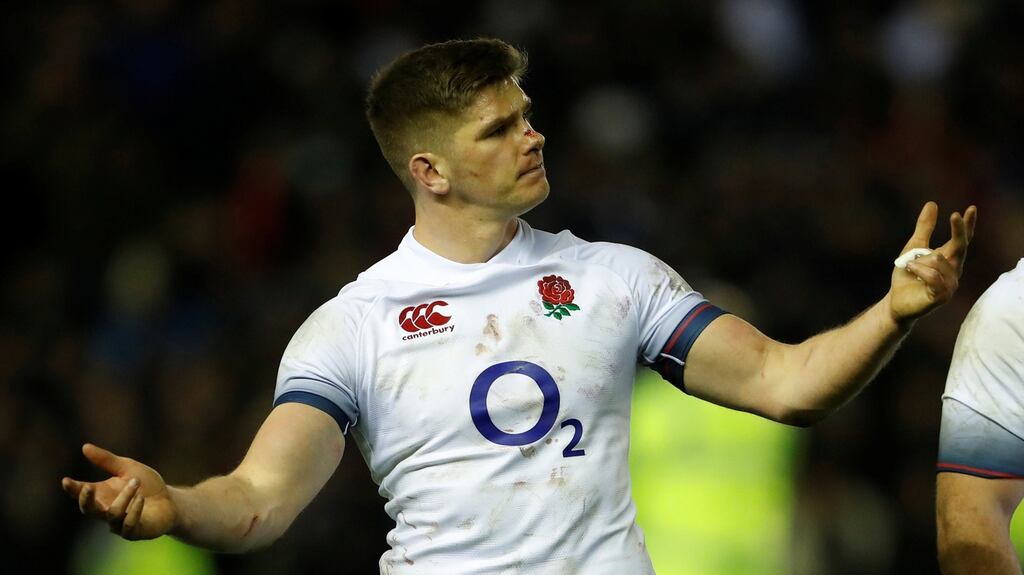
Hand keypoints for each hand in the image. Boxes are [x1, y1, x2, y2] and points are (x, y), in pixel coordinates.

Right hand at [61, 443, 177, 539]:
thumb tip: (85, 447)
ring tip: (135, 481)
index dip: (72, 488)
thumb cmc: (146, 484)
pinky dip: (134, 510)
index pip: (81, 493)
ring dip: (124, 496)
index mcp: (101, 494)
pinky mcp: (133, 532)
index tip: (66, 481)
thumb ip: (106, 460)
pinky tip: (141, 499)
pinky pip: (128, 524)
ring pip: (112, 513)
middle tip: (88, 488)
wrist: (170, 500)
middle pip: (88, 510)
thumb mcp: (128, 468)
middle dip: (86, 499)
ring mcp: (118, 523)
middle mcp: (106, 510)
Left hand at [889, 202, 976, 323]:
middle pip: (960, 246)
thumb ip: (924, 228)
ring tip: (909, 266)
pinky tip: (911, 269)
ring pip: (938, 260)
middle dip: (958, 231)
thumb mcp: (913, 247)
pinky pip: (933, 276)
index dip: (968, 225)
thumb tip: (932, 204)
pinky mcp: (942, 296)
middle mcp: (954, 270)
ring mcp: (950, 284)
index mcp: (949, 258)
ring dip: (919, 260)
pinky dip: (920, 270)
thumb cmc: (907, 275)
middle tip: (955, 215)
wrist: (895, 301)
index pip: (963, 239)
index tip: (971, 208)